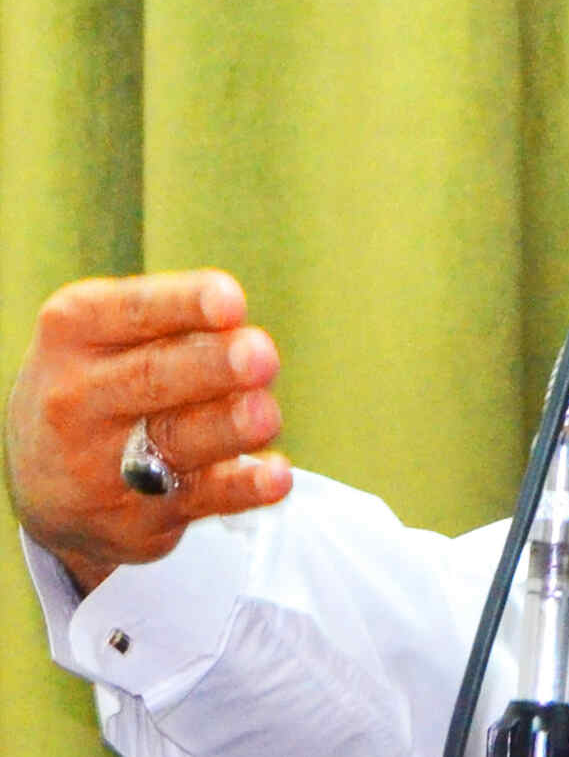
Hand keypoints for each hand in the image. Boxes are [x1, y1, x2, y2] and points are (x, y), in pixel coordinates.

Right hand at [4, 270, 292, 592]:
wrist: (41, 484)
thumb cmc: (102, 380)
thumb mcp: (106, 335)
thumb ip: (171, 321)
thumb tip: (241, 326)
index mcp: (73, 332)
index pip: (133, 311)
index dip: (184, 305)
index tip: (232, 302)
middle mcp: (76, 397)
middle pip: (152, 377)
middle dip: (212, 366)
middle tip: (262, 356)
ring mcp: (100, 463)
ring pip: (175, 440)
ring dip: (228, 428)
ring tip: (266, 415)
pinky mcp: (137, 516)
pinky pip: (198, 498)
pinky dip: (242, 488)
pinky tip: (276, 476)